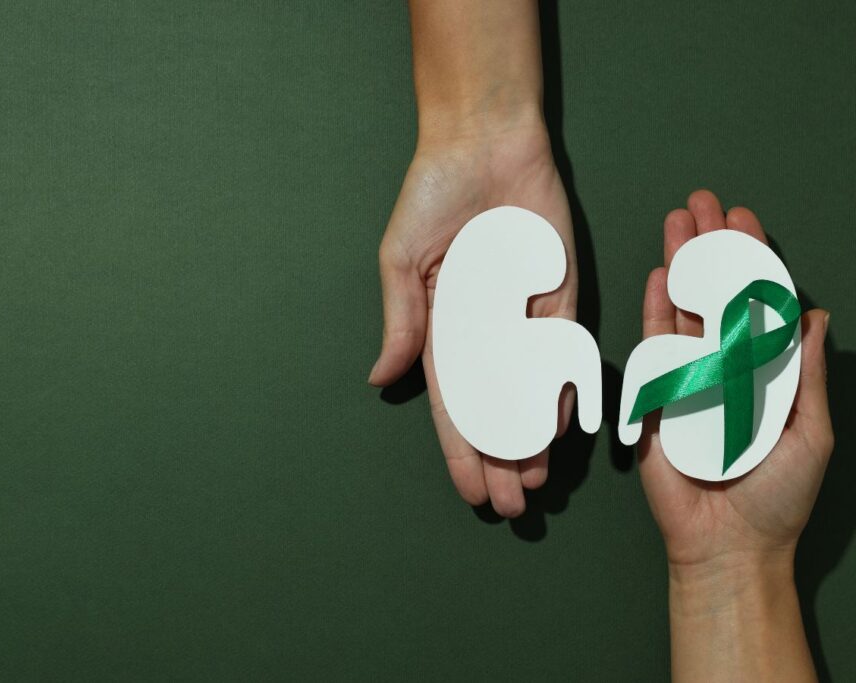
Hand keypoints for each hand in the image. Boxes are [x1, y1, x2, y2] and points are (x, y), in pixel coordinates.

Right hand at [369, 120, 577, 516]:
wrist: (485, 142)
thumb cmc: (432, 196)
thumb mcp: (401, 261)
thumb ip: (401, 322)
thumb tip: (381, 380)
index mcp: (444, 326)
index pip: (453, 404)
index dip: (460, 449)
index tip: (470, 490)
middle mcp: (487, 330)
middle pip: (496, 408)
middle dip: (501, 458)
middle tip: (512, 505)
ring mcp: (525, 315)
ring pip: (532, 391)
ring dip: (534, 436)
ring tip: (536, 481)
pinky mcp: (561, 293)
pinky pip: (564, 352)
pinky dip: (566, 389)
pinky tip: (564, 428)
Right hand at [639, 190, 829, 681]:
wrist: (726, 543)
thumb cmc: (776, 497)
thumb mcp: (809, 432)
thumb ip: (807, 375)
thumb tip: (817, 318)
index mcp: (765, 371)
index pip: (757, 303)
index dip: (752, 261)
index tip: (744, 221)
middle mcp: (725, 365)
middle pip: (716, 294)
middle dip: (710, 246)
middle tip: (703, 203)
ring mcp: (688, 378)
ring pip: (683, 309)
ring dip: (681, 264)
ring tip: (678, 222)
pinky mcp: (655, 397)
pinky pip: (653, 347)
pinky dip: (655, 309)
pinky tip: (659, 275)